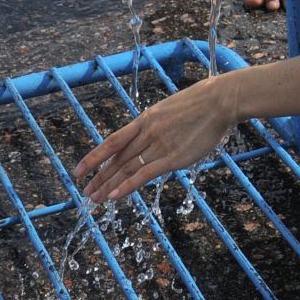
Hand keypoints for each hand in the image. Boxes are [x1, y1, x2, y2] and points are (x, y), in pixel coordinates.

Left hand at [75, 74, 234, 202]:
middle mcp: (147, 133)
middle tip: (85, 192)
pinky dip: (127, 186)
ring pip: (126, 168)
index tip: (80, 169)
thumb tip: (152, 135)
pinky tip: (114, 196)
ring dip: (108, 185)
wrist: (219, 100)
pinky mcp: (173, 158)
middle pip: (117, 159)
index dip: (94, 156)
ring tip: (94, 198)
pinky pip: (144, 174)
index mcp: (145, 120)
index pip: (113, 141)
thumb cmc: (201, 103)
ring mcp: (159, 145)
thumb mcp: (171, 110)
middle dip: (99, 177)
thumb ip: (158, 125)